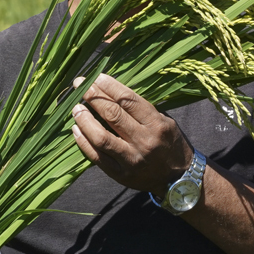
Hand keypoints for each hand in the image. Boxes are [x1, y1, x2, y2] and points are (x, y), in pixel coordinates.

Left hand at [71, 74, 192, 194]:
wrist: (177, 177)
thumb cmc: (169, 143)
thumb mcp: (164, 120)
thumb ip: (140, 109)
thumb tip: (109, 91)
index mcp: (156, 124)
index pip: (128, 100)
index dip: (108, 86)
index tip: (95, 76)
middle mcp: (144, 141)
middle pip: (112, 115)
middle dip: (93, 96)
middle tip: (80, 85)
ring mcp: (132, 160)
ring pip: (101, 138)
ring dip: (84, 120)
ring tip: (75, 108)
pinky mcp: (121, 175)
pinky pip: (97, 157)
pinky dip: (83, 142)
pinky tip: (76, 129)